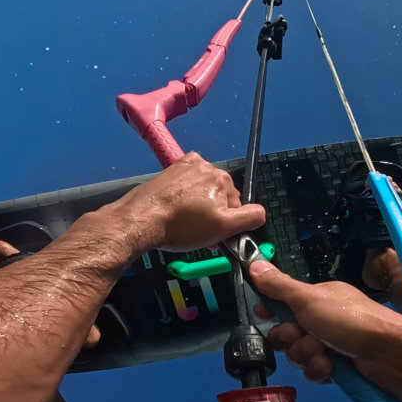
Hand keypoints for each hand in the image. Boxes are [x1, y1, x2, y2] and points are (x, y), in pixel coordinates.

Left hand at [99, 152, 265, 252]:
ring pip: (202, 190)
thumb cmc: (183, 226)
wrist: (141, 219)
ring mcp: (185, 166)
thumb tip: (260, 213)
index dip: (227, 224)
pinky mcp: (169, 171)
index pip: (237, 205)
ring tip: (184, 224)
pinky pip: (186, 184)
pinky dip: (185, 196)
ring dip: (199, 206)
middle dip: (213, 214)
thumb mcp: (223, 228)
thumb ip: (250, 218)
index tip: (213, 236)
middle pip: (220, 195)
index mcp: (223, 178)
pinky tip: (176, 209)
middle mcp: (206, 166)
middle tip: (197, 233)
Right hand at [248, 260, 401, 383]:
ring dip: (307, 355)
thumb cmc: (350, 319)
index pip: (284, 301)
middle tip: (304, 334)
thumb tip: (255, 264)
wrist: (387, 354)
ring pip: (299, 353)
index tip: (263, 313)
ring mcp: (332, 343)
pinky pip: (314, 370)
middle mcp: (325, 318)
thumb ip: (280, 286)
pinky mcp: (338, 365)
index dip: (272, 309)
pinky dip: (320, 370)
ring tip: (324, 352)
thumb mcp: (310, 298)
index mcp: (319, 298)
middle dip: (292, 337)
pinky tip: (331, 367)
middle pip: (288, 331)